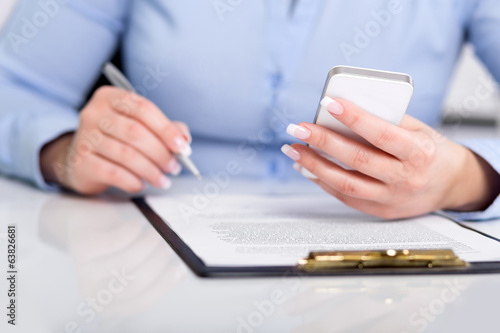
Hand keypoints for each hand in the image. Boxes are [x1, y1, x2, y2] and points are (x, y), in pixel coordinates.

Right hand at [40, 86, 191, 194]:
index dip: (166, 129)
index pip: (143, 109)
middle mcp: (94, 113)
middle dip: (161, 153)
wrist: (81, 160)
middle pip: (135, 132)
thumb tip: (184, 139)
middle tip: (174, 167)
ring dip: (150, 170)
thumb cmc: (117, 140)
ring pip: (126, 155)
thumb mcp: (140, 127)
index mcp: (111, 97)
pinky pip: (113, 172)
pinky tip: (141, 184)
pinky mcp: (81, 161)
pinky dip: (132, 181)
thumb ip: (165, 129)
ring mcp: (84, 137)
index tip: (183, 147)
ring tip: (162, 180)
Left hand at [282, 97, 499, 218]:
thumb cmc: (431, 150)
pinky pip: (346, 197)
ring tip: (293, 150)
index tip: (328, 102)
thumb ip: (386, 120)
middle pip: (357, 159)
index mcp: (420, 153)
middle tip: (298, 127)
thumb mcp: (418, 130)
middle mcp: (406, 179)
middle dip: (322, 141)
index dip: (354, 118)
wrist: (451, 185)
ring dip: (314, 165)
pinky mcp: (381, 211)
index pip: (381, 134)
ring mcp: (392, 198)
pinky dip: (323, 181)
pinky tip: (307, 168)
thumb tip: (343, 110)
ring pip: (345, 183)